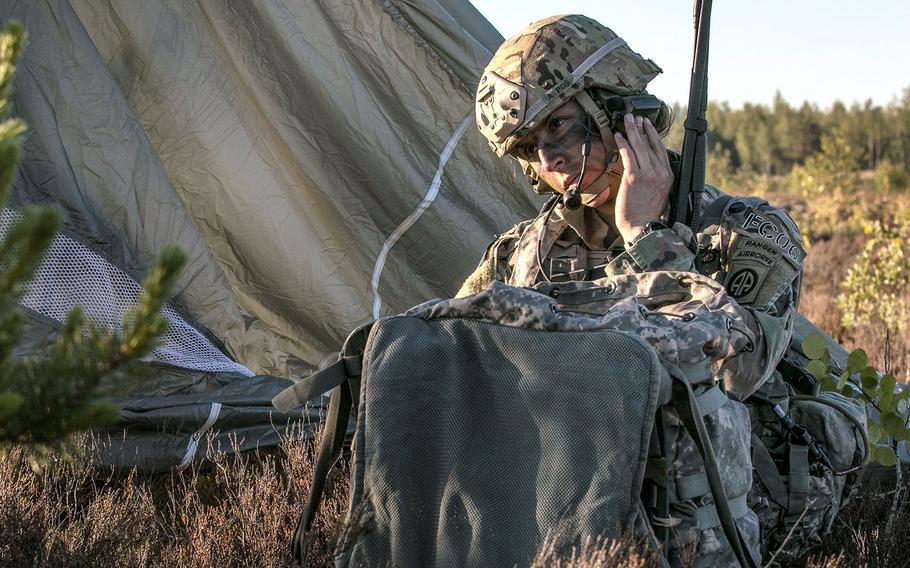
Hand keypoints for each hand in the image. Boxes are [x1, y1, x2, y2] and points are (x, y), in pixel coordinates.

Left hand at [612, 114, 673, 242]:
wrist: (643, 228)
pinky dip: (623, 143)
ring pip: (639, 146)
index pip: (660, 149)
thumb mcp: (659, 194)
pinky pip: (628, 154)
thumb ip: (655, 178)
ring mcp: (647, 174)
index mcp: (668, 176)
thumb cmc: (647, 215)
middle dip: (641, 128)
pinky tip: (618, 136)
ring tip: (626, 120)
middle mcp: (660, 172)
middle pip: (650, 144)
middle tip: (635, 117)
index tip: (647, 125)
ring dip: (632, 130)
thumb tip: (646, 166)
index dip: (652, 135)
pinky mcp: (634, 177)